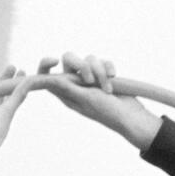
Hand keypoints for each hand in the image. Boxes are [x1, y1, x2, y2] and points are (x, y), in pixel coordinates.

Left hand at [37, 52, 157, 148]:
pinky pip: (102, 61)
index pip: (46, 76)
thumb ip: (65, 86)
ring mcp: (90, 79)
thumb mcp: (84, 98)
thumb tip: (42, 79)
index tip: (55, 60)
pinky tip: (114, 77)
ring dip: (99, 70)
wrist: (131, 116)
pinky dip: (108, 68)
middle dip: (81, 65)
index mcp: (66, 92)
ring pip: (88, 59)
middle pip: (68, 60)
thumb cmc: (107, 111)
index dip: (45, 65)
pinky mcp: (104, 74)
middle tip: (90, 80)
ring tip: (107, 87)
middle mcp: (76, 84)